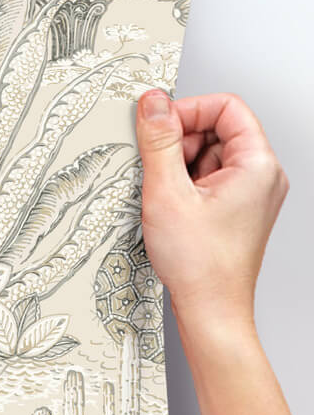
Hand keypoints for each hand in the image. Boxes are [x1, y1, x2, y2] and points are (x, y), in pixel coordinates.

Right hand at [135, 88, 288, 335]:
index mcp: (257, 164)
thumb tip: (153, 103)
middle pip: (217, 131)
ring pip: (209, 156)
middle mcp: (261, 176)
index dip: (188, 110)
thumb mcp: (167, 193)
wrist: (211, 310)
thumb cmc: (200, 265)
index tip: (157, 125)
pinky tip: (170, 209)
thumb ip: (159, 142)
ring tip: (164, 198)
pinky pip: (208, 181)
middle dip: (180, 143)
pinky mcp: (236, 211)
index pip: (226, 107)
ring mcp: (250, 195)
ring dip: (178, 168)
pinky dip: (184, 187)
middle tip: (156, 169)